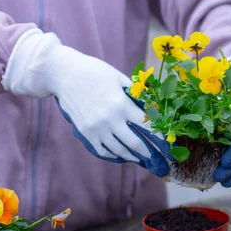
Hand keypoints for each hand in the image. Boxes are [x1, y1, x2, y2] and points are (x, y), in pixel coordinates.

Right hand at [2, 29, 168, 176]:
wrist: (62, 74)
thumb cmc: (93, 71)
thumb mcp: (118, 77)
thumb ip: (134, 93)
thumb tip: (152, 105)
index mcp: (121, 104)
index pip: (146, 125)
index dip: (159, 136)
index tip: (168, 143)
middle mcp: (109, 119)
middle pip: (135, 143)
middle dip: (149, 152)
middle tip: (159, 159)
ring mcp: (96, 128)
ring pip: (119, 150)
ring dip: (133, 156)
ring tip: (141, 158)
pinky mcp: (85, 133)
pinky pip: (102, 150)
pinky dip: (114, 154)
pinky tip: (122, 154)